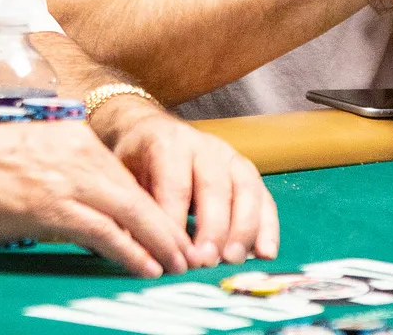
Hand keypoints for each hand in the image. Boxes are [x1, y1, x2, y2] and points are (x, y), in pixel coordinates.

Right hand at [0, 121, 191, 277]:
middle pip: (139, 194)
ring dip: (160, 243)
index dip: (152, 208)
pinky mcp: (53, 208)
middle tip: (188, 252)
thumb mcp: (34, 158)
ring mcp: (68, 180)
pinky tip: (145, 267)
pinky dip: (130, 251)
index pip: (127, 177)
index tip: (170, 229)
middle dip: (168, 227)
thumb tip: (88, 212)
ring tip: (176, 266)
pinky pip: (105, 232)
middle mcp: (81, 154)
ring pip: (132, 213)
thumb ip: (66, 176)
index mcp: (77, 139)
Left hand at [99, 101, 278, 268]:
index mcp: (168, 144)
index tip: (174, 256)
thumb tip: (138, 255)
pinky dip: (267, 227)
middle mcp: (204, 146)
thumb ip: (133, 212)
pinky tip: (265, 254)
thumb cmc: (136, 162)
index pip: (175, 185)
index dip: (177, 222)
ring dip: (242, 228)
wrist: (149, 130)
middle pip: (214, 186)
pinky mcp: (246, 171)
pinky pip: (264, 198)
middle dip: (212, 228)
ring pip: (245, 190)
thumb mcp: (124, 179)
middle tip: (205, 262)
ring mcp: (230, 156)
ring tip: (233, 260)